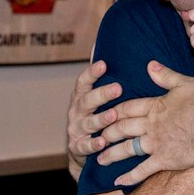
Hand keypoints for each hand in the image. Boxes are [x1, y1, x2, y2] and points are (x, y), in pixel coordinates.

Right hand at [66, 60, 122, 181]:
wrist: (81, 150)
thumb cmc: (93, 116)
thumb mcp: (93, 98)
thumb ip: (96, 76)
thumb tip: (97, 44)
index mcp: (80, 97)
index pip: (83, 82)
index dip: (92, 73)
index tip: (104, 64)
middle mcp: (76, 111)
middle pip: (87, 101)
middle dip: (102, 94)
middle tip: (118, 88)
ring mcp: (75, 130)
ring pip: (88, 123)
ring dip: (101, 119)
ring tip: (113, 115)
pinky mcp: (77, 147)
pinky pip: (85, 146)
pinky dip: (94, 144)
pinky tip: (103, 142)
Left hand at [95, 61, 193, 185]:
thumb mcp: (184, 83)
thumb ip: (165, 75)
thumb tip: (150, 64)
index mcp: (154, 107)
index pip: (127, 109)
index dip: (113, 112)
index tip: (103, 115)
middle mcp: (150, 126)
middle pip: (122, 129)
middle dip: (107, 133)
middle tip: (96, 138)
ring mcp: (155, 144)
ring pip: (127, 149)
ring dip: (112, 155)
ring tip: (100, 160)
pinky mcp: (164, 160)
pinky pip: (142, 171)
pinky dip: (129, 177)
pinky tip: (119, 182)